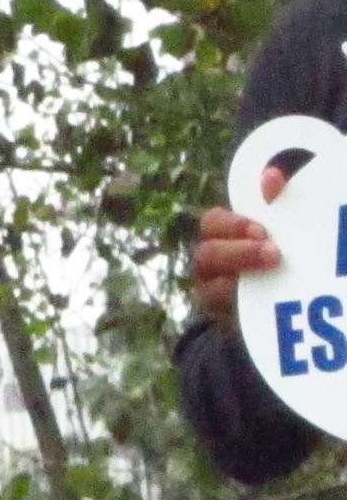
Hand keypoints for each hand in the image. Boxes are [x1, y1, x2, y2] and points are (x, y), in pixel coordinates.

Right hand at [192, 164, 285, 321]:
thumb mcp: (282, 228)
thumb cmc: (285, 258)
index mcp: (224, 238)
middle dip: (238, 253)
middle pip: (207, 256)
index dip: (232, 223)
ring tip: (271, 282)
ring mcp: (215, 296)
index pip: (213, 223)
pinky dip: (245, 314)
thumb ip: (277, 203)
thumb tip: (271, 176)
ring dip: (238, 286)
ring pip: (210, 291)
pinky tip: (273, 309)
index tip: (261, 227)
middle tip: (273, 253)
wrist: (290, 309)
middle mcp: (213, 266)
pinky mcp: (227, 323)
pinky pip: (226, 320)